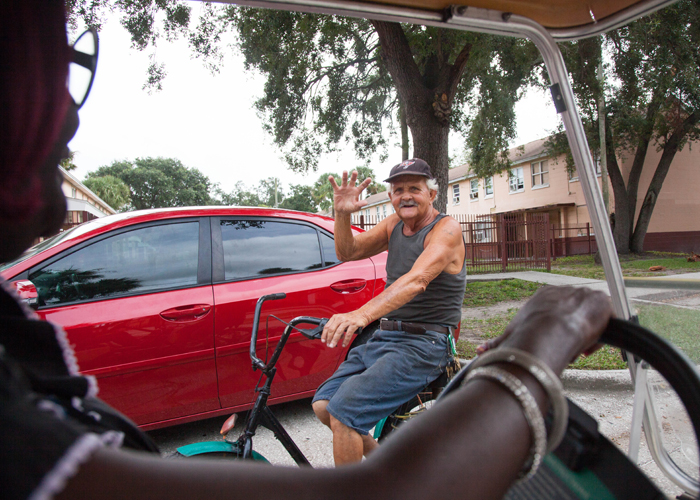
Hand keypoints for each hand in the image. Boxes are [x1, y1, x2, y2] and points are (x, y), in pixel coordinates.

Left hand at [321, 311, 367, 347]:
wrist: (363, 314)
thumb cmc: (351, 318)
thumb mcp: (341, 319)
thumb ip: (336, 326)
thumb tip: (331, 337)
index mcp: (336, 317)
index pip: (327, 326)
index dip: (324, 334)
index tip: (323, 340)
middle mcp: (340, 318)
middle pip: (332, 330)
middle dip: (329, 339)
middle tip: (329, 345)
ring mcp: (347, 321)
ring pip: (339, 332)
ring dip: (335, 340)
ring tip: (333, 345)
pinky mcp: (354, 324)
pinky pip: (348, 334)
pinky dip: (345, 341)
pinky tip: (344, 344)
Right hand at [329, 170, 371, 214]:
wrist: (342, 211)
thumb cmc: (350, 208)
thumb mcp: (355, 207)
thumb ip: (360, 204)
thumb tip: (366, 202)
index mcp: (356, 191)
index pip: (362, 186)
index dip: (366, 182)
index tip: (370, 179)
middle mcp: (350, 188)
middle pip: (353, 181)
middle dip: (354, 176)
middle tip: (355, 172)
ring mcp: (344, 188)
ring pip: (344, 180)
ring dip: (344, 176)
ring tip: (345, 171)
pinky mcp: (337, 190)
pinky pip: (334, 185)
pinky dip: (332, 181)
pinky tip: (330, 177)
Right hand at [476, 286, 611, 374]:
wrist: (551, 329)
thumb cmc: (528, 332)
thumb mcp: (510, 336)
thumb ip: (496, 343)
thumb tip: (480, 351)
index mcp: (544, 296)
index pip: (555, 313)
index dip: (555, 333)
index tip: (556, 346)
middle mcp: (563, 292)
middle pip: (572, 316)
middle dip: (571, 334)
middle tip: (568, 351)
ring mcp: (583, 295)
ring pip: (588, 318)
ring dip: (585, 335)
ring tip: (578, 351)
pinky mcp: (601, 301)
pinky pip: (605, 319)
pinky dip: (600, 334)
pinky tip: (591, 346)